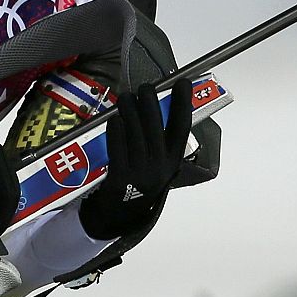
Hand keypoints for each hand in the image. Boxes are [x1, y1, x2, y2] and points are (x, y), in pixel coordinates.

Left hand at [78, 80, 192, 240]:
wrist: (121, 214)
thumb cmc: (141, 182)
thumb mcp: (160, 165)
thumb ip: (162, 141)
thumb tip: (157, 104)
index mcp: (172, 161)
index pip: (182, 128)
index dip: (182, 104)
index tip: (182, 83)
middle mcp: (159, 166)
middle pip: (155, 126)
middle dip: (150, 102)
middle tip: (145, 87)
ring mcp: (139, 173)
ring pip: (135, 133)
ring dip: (130, 110)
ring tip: (126, 96)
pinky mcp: (119, 179)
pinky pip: (117, 148)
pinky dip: (116, 130)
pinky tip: (114, 118)